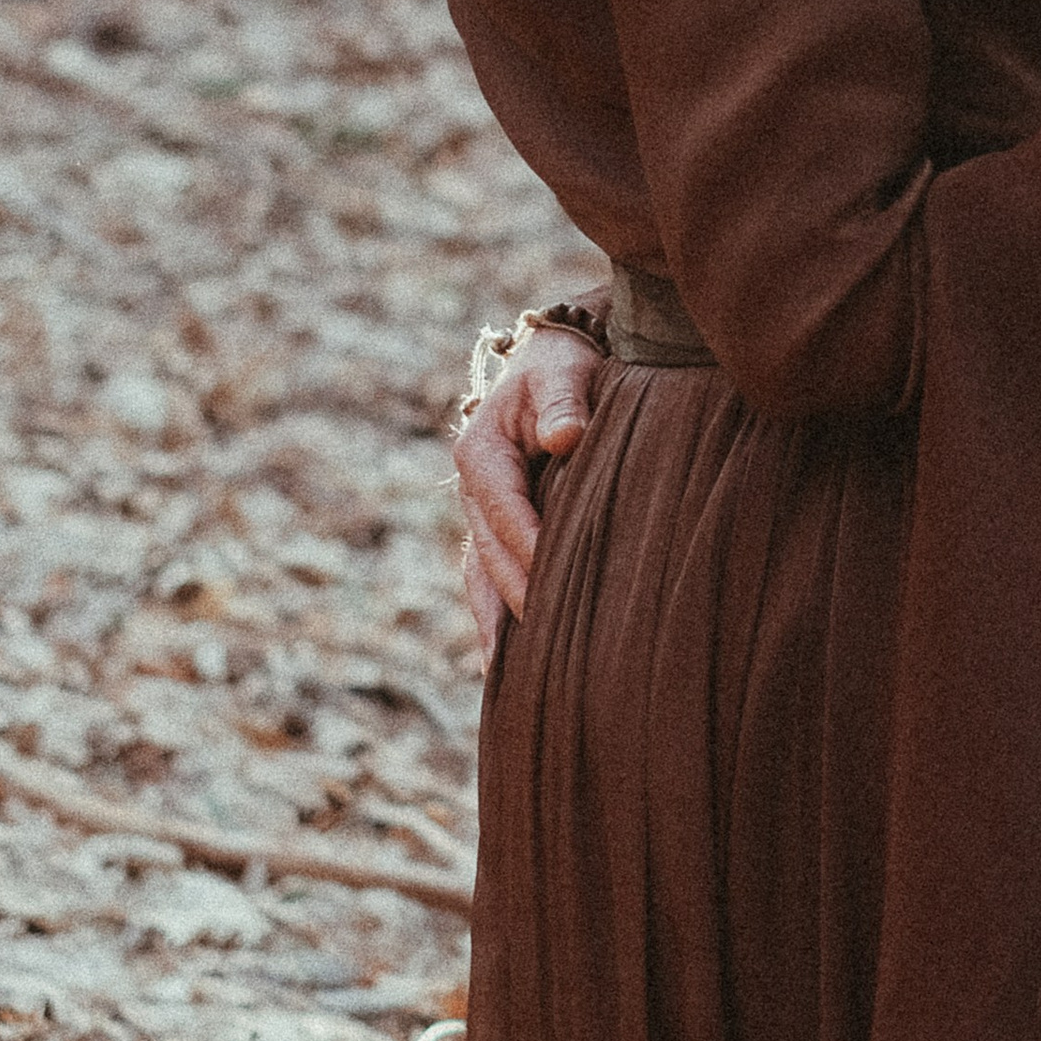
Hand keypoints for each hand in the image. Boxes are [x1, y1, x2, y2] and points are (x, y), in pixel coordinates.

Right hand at [455, 325, 602, 658]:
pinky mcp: (497, 532)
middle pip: (490, 554)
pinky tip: (504, 667)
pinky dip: (496, 620)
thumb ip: (564, 401)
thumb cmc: (564, 367)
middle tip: (550, 644)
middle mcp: (473, 491)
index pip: (503, 509)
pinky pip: (489, 581)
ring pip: (483, 577)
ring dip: (498, 622)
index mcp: (481, 453)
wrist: (557, 364)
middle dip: (517, 595)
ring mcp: (480, 516)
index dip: (527, 545)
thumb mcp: (563, 371)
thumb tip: (567, 437)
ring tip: (513, 677)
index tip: (552, 583)